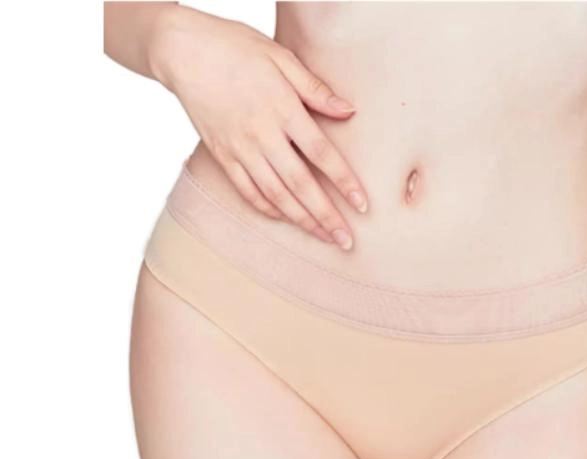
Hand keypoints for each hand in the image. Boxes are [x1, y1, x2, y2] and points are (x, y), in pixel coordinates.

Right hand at [150, 6, 366, 248]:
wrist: (182, 50)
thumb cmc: (236, 48)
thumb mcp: (280, 56)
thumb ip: (315, 88)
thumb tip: (349, 111)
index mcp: (282, 108)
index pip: (321, 153)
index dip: (344, 182)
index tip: (362, 205)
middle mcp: (261, 134)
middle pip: (300, 184)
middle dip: (325, 216)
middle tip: (346, 241)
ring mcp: (240, 148)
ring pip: (275, 195)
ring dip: (301, 220)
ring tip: (323, 237)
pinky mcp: (222, 155)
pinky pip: (248, 191)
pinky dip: (268, 209)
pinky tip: (287, 219)